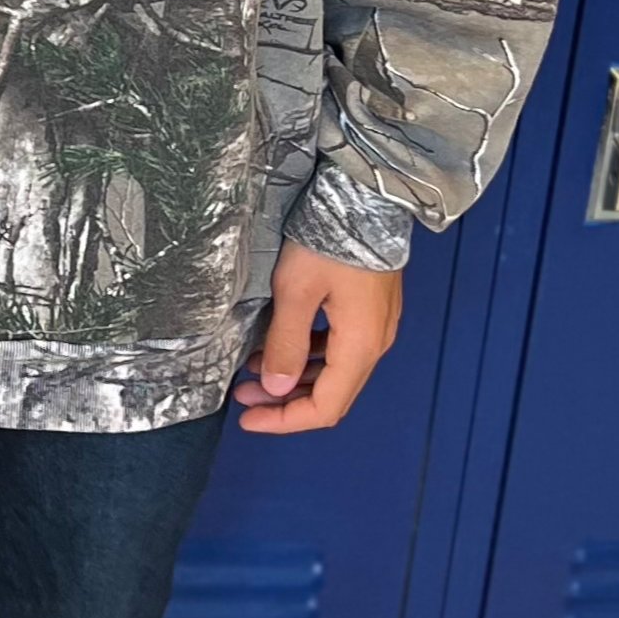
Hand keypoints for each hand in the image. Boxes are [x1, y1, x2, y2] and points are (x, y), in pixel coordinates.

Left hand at [232, 242, 400, 432]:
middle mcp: (374, 344)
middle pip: (331, 393)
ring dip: (294, 377)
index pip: (325, 408)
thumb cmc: (330, 240)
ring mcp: (375, 326)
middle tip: (243, 396)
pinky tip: (280, 345)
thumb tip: (275, 387)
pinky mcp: (369, 308)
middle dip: (285, 401)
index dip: (286, 420)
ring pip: (334, 370)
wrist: (366, 197)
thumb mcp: (295, 290)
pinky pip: (338, 346)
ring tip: (252, 372)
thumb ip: (285, 342)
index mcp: (359, 347)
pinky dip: (308, 354)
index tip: (248, 419)